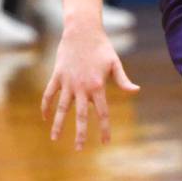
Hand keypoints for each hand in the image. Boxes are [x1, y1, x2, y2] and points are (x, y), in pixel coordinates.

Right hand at [41, 25, 139, 149]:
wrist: (81, 31)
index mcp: (98, 86)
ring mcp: (67, 82)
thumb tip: (136, 91)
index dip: (104, 129)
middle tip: (79, 149)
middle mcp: (81, 87)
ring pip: (61, 108)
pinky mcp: (57, 76)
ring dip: (58, 125)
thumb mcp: (115, 63)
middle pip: (81, 115)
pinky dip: (46, 106)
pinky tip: (45, 117)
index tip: (106, 142)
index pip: (102, 113)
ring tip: (55, 139)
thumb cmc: (102, 47)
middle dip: (80, 134)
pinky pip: (49, 94)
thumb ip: (123, 80)